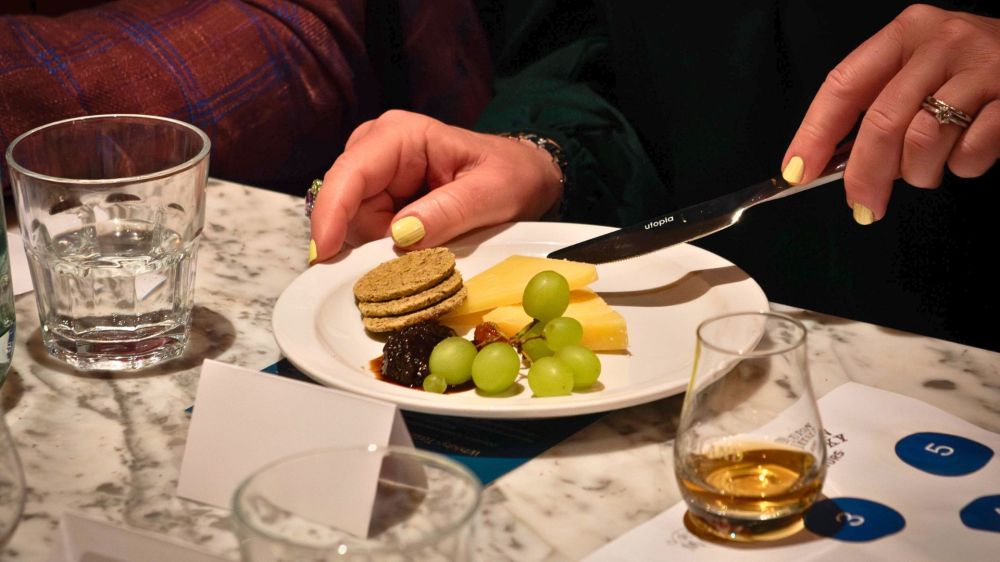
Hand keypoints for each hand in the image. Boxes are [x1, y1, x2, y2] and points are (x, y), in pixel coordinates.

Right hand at [309, 110, 563, 262]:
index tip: (324, 253)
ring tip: (419, 258)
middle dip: (360, 241)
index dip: (332, 213)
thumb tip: (401, 234)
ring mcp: (377, 178)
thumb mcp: (491, 195)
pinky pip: (369, 235)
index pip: (352, 173)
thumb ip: (447, 212)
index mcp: (400, 135)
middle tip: (395, 270)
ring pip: (353, 225)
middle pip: (344, 204)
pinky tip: (411, 258)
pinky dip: (384, 254)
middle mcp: (377, 151)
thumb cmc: (512, 177)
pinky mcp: (382, 202)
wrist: (525, 178)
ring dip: (376, 251)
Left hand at [782, 5, 998, 223]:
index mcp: (906, 33)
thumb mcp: (922, 70)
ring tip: (929, 171)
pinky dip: (963, 167)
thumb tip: (837, 164)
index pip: (844, 84)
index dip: (814, 133)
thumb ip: (882, 106)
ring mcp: (984, 68)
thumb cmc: (972, 71)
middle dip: (865, 174)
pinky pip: (971, 151)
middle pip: (883, 120)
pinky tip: (966, 155)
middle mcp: (943, 43)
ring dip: (919, 172)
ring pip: (924, 139)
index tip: (796, 171)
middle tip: (863, 205)